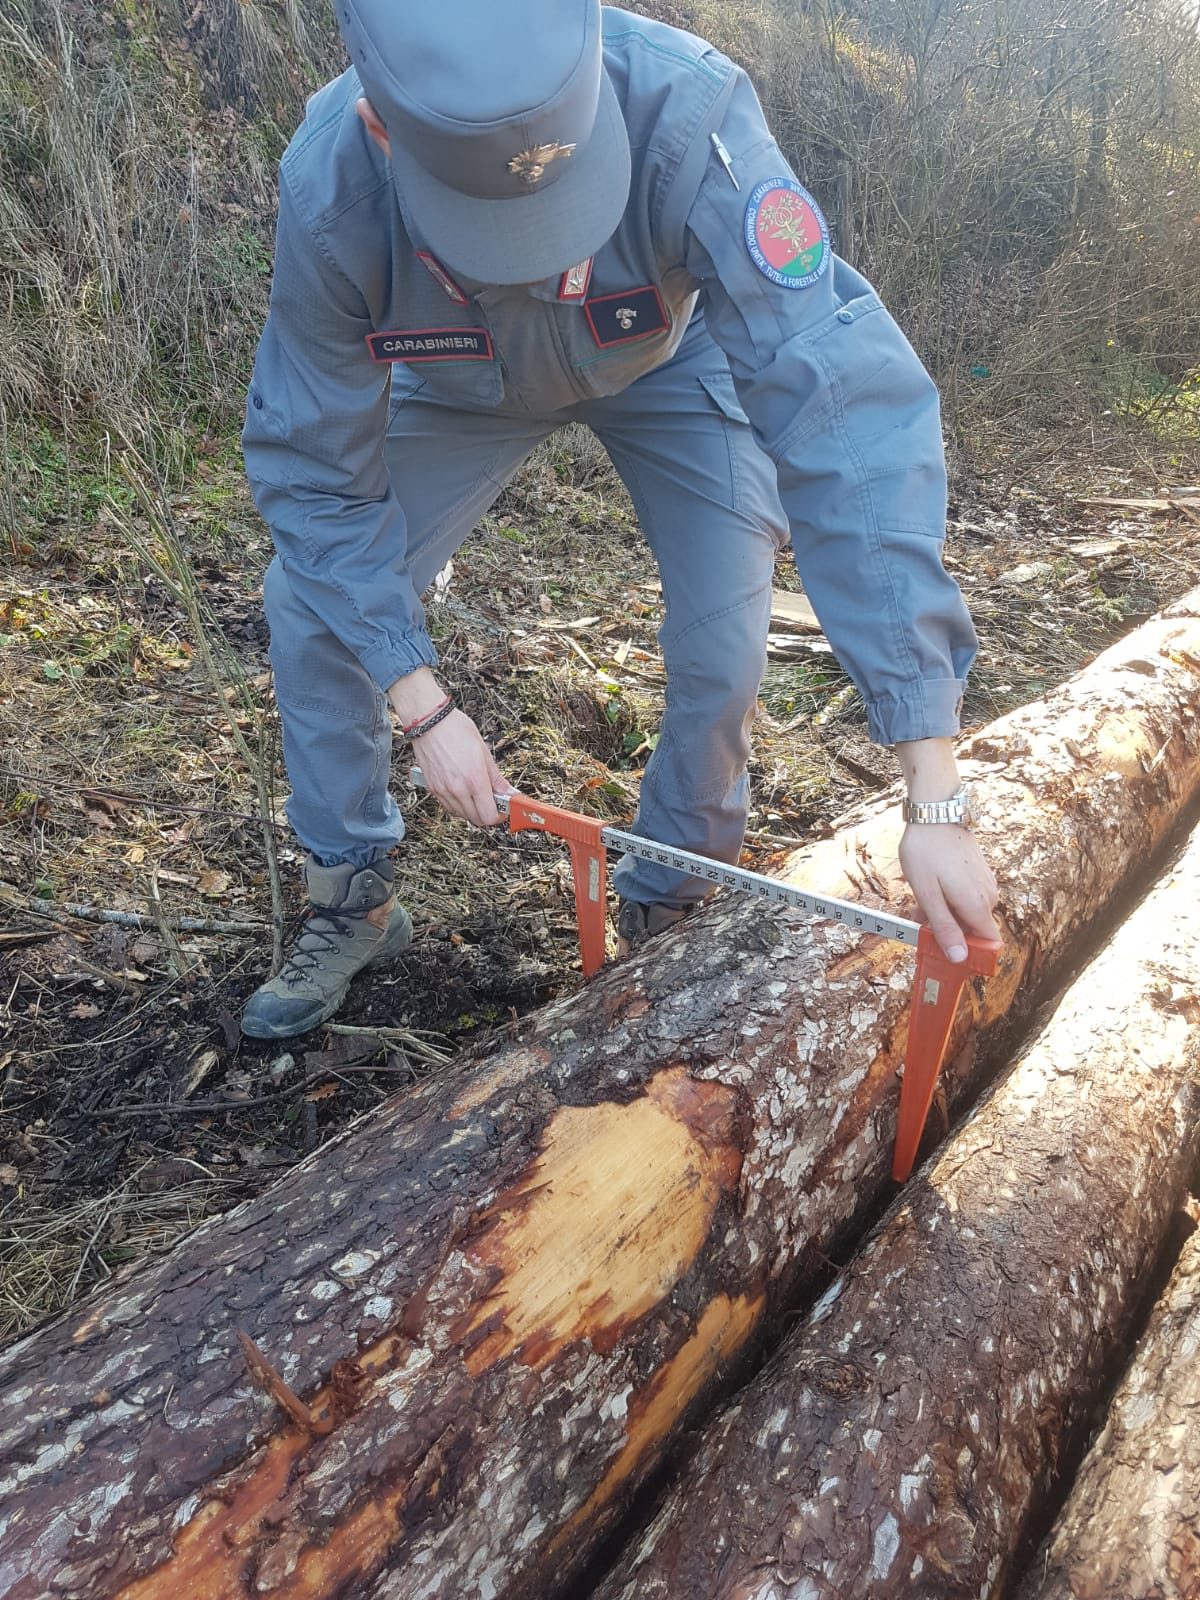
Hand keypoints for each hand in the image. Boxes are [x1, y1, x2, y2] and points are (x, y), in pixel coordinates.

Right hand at [411, 708, 511, 826]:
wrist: (429, 722)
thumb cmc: (455, 730)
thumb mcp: (484, 752)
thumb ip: (496, 778)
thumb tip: (509, 793)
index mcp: (474, 780)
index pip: (489, 815)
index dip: (499, 816)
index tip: (503, 809)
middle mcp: (458, 789)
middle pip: (476, 819)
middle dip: (487, 814)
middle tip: (492, 801)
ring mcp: (443, 791)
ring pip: (462, 816)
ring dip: (473, 810)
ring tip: (477, 794)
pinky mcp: (433, 789)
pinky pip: (449, 807)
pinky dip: (459, 806)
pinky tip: (463, 792)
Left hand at [898, 823, 1000, 962]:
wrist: (935, 811)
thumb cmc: (926, 851)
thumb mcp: (928, 894)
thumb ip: (944, 927)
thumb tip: (960, 957)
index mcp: (978, 905)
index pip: (989, 945)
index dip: (970, 954)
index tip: (945, 952)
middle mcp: (988, 896)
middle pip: (973, 930)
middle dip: (947, 931)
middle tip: (919, 919)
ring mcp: (985, 883)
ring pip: (967, 913)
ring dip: (944, 913)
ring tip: (920, 898)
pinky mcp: (979, 873)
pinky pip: (966, 897)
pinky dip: (949, 899)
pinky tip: (930, 887)